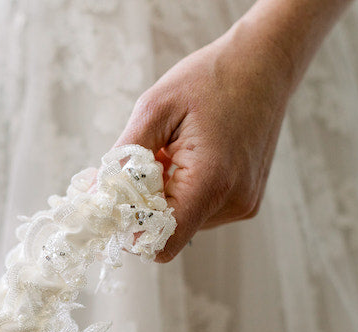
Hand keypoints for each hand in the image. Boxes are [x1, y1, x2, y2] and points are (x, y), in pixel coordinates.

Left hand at [114, 20, 295, 262]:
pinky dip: (184, 192)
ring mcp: (243, 205)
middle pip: (168, 233)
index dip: (130, 232)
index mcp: (210, 182)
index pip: (161, 242)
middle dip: (145, 205)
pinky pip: (201, 211)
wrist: (264, 63)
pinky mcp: (247, 200)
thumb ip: (123, 157)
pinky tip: (190, 157)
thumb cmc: (210, 77)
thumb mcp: (155, 108)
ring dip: (165, 196)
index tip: (115, 205)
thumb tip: (93, 194)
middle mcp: (232, 202)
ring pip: (183, 223)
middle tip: (146, 161)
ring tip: (173, 153)